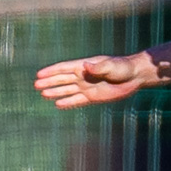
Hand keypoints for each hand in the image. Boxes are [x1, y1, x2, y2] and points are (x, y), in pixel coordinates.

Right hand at [33, 54, 147, 107]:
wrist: (135, 77)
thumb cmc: (123, 68)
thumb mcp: (111, 66)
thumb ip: (98, 67)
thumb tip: (85, 65)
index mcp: (84, 66)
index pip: (64, 69)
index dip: (51, 71)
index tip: (39, 74)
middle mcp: (83, 76)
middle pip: (62, 79)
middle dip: (49, 82)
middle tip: (36, 85)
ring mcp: (87, 87)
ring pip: (67, 90)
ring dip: (55, 92)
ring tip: (43, 94)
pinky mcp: (93, 97)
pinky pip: (77, 100)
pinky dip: (68, 102)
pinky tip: (58, 104)